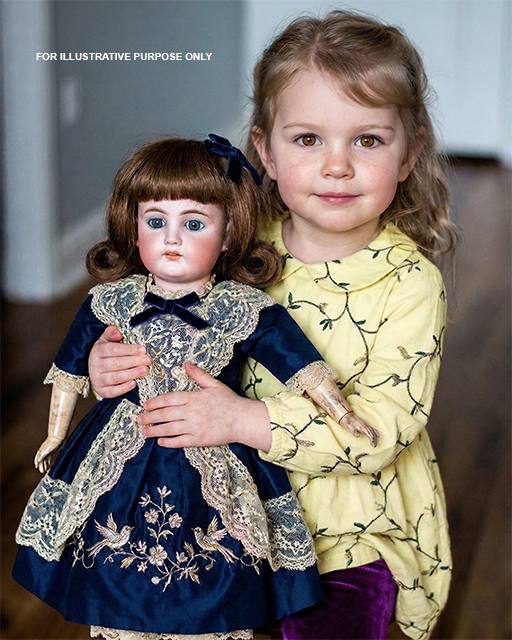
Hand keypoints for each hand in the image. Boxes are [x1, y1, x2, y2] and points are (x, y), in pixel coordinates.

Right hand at [34, 436, 62, 473]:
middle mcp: (43, 452)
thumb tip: (37, 460)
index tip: (37, 467)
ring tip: (45, 470)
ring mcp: (47, 451)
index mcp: (40, 451)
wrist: (56, 437)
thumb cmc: (51, 443)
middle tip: (42, 471)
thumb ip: (42, 456)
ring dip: (44, 465)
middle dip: (41, 466)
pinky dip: (48, 461)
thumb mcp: (46, 450)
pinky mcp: (51, 451)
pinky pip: (48, 457)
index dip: (36, 463)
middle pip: (41, 460)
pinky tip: (48, 464)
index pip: (37, 459)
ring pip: (44, 459)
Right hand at [88, 326, 151, 397]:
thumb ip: (111, 333)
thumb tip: (118, 333)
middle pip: (116, 363)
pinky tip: (133, 383)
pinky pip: (113, 391)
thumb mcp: (106, 340)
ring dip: (132, 374)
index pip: (114, 350)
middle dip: (134, 361)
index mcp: (97, 351)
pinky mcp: (102, 391)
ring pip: (115, 377)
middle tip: (147, 360)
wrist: (96, 369)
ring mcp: (97, 380)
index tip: (142, 349)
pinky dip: (123, 388)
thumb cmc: (105, 353)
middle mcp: (95, 366)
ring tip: (144, 370)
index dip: (129, 349)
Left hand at [139, 362, 271, 450]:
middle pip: (165, 415)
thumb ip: (198, 375)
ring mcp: (194, 427)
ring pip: (169, 429)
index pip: (169, 399)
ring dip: (154, 430)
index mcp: (193, 397)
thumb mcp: (214, 384)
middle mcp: (191, 412)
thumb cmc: (229, 401)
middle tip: (138, 419)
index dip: (155, 402)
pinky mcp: (199, 440)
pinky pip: (180, 441)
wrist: (242, 420)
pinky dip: (169, 442)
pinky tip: (160, 442)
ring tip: (144, 431)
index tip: (145, 405)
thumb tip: (185, 364)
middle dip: (149, 417)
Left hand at [340, 411, 379, 447]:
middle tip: (374, 446)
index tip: (373, 445)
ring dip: (375, 437)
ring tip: (376, 443)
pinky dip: (376, 432)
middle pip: (372, 433)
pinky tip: (378, 435)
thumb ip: (353, 431)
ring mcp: (366, 424)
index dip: (372, 440)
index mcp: (361, 427)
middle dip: (374, 440)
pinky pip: (372, 428)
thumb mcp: (348, 427)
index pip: (369, 434)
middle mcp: (365, 425)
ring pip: (373, 431)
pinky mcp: (365, 424)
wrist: (347, 415)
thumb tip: (357, 436)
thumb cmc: (347, 422)